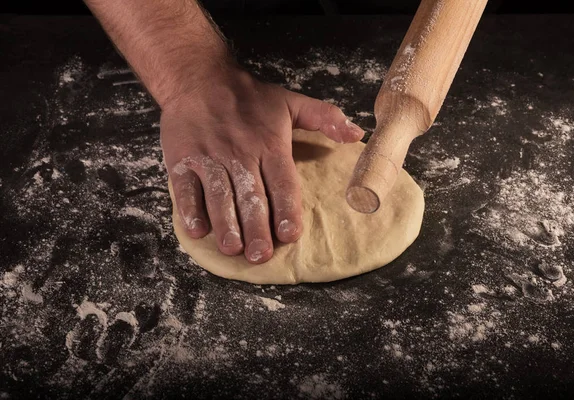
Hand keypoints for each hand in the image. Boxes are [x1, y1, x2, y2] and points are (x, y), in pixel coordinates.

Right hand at [161, 63, 363, 263]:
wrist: (198, 77)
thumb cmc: (248, 96)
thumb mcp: (291, 101)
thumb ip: (325, 118)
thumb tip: (356, 135)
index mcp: (269, 144)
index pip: (282, 182)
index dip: (286, 210)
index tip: (289, 234)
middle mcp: (241, 153)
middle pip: (251, 195)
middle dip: (256, 227)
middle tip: (260, 255)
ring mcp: (209, 157)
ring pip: (219, 195)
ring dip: (226, 223)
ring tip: (233, 248)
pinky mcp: (183, 159)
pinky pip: (186, 188)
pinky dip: (190, 209)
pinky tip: (198, 231)